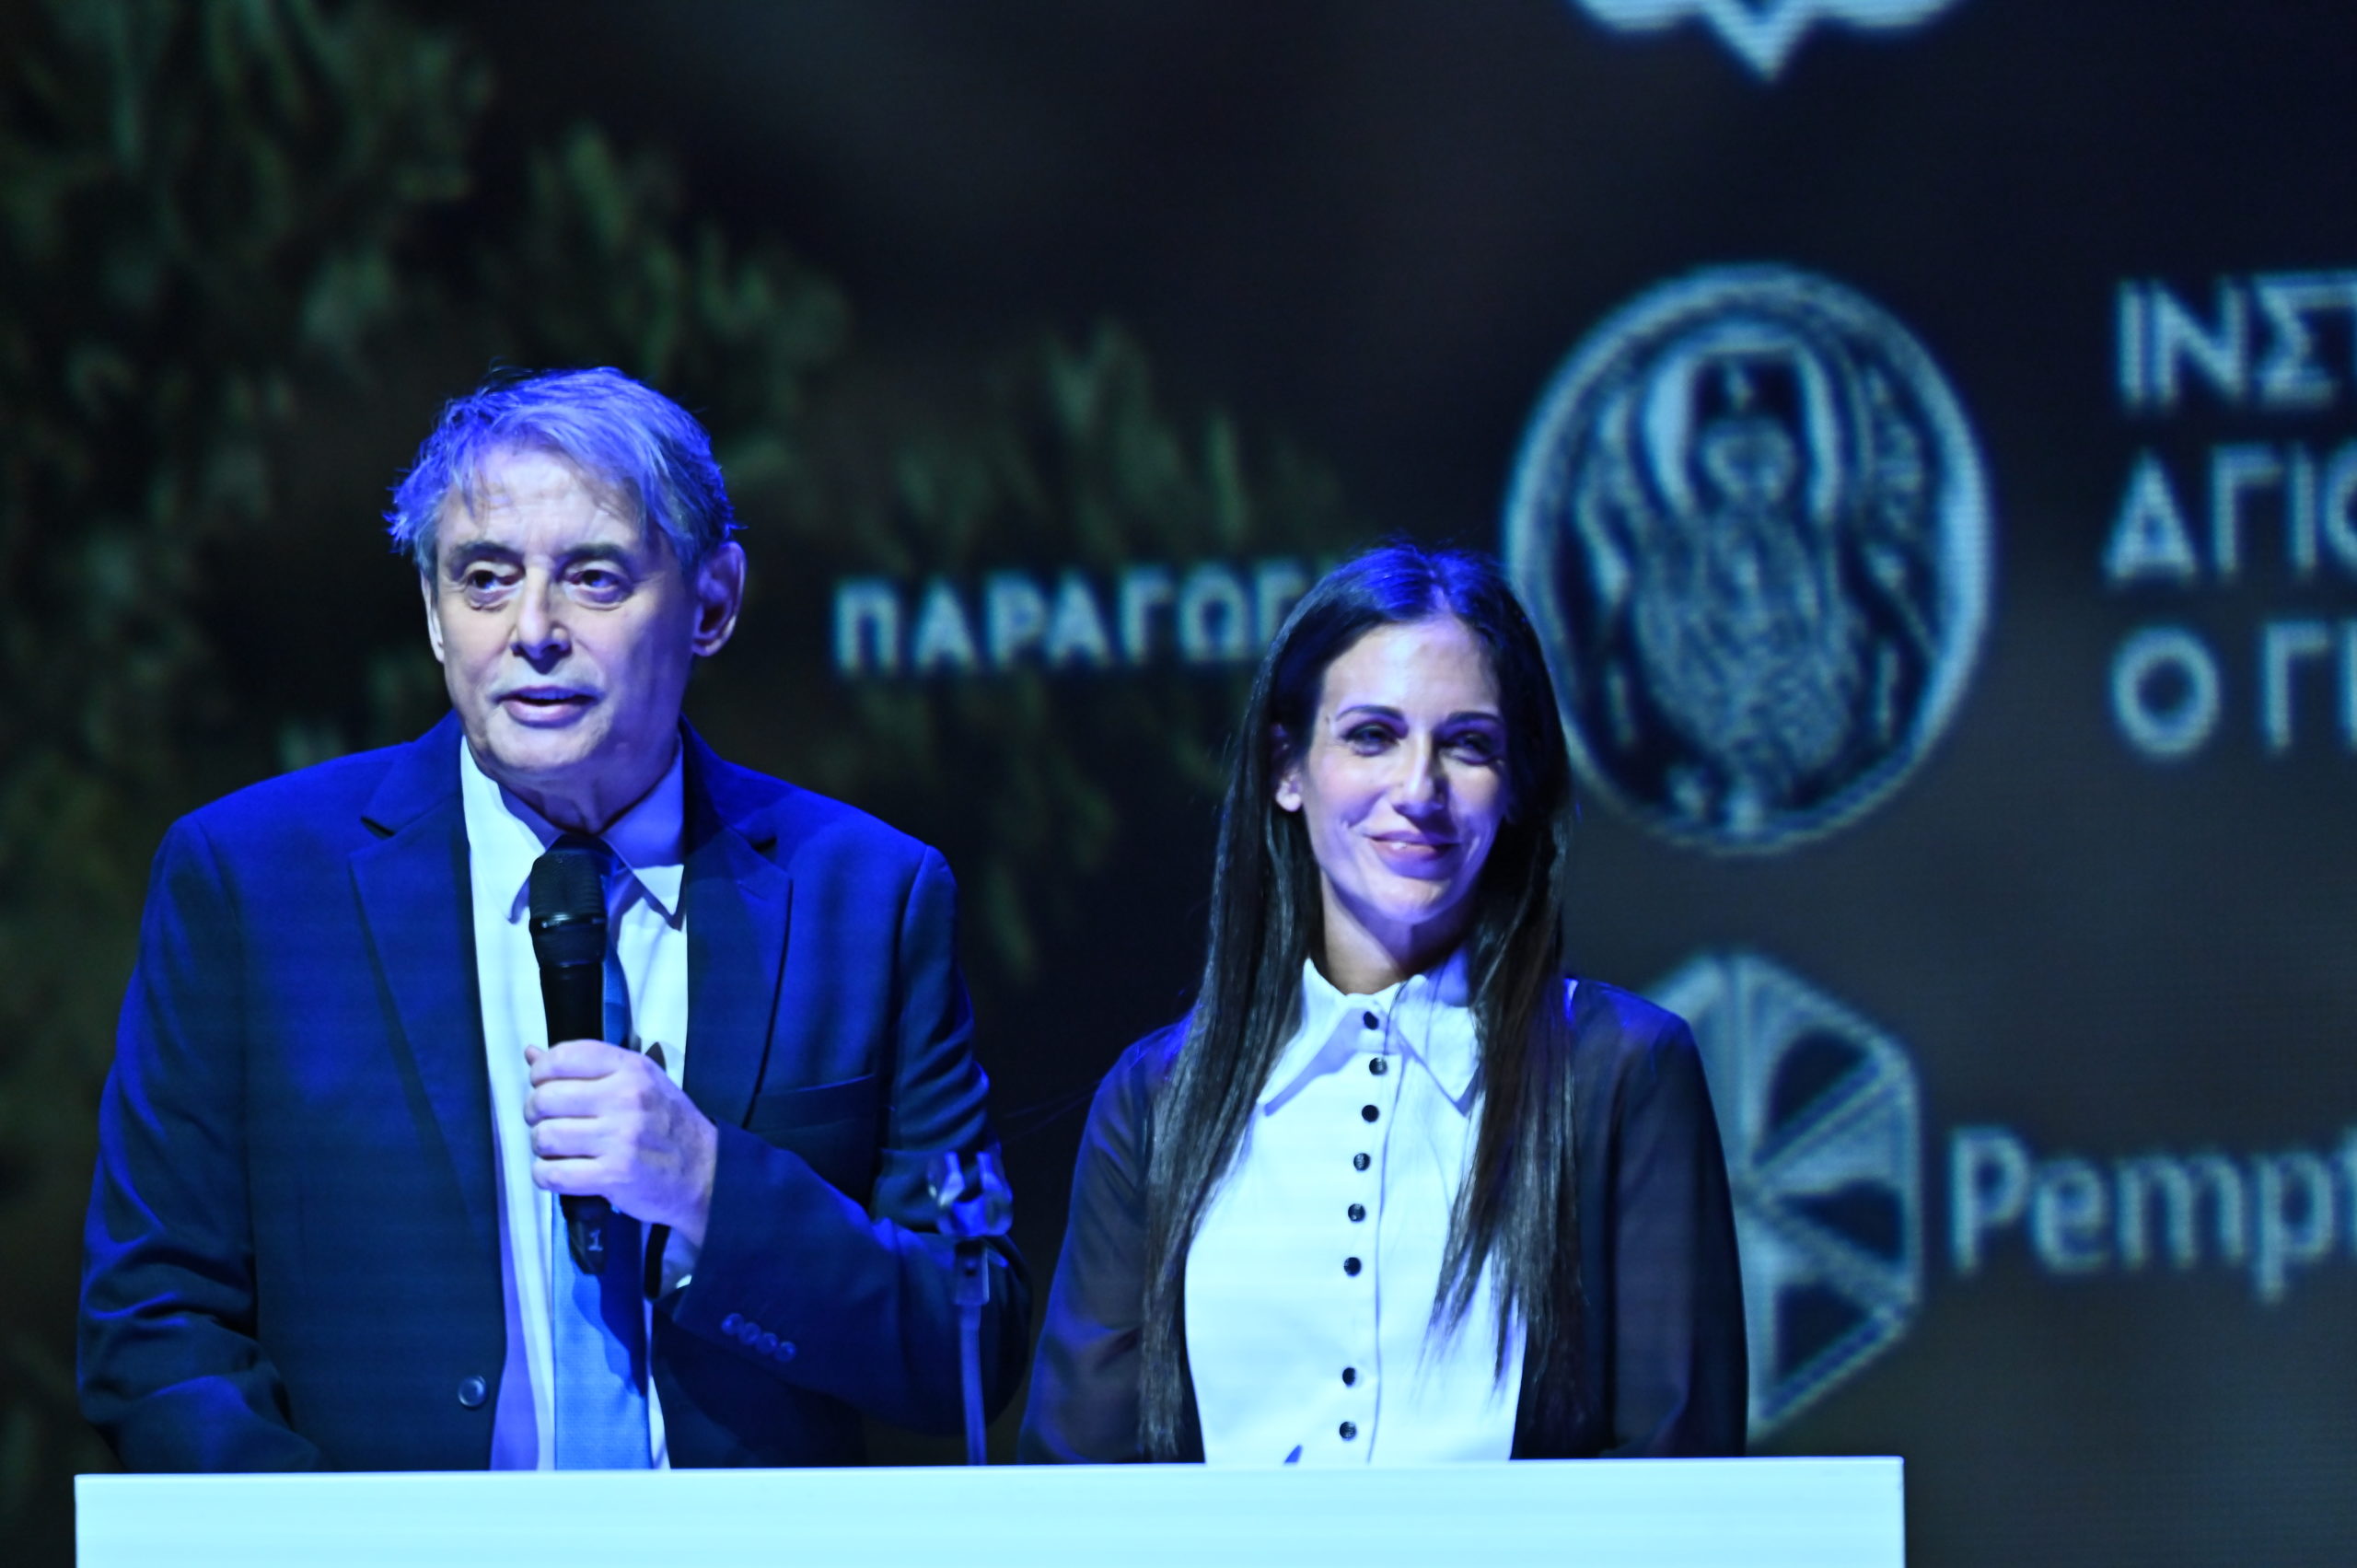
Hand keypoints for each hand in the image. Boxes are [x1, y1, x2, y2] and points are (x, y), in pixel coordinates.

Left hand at [525, 1039, 717, 1247]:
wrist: (704, 1173)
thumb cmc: (667, 1124)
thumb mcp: (639, 1082)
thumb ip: (588, 1068)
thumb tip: (531, 1053)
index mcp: (632, 1068)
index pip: (563, 1057)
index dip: (540, 1073)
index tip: (544, 1086)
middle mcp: (626, 1098)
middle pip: (545, 1098)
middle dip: (535, 1113)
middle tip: (548, 1122)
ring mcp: (620, 1138)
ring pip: (544, 1137)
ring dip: (542, 1147)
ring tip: (558, 1149)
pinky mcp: (613, 1175)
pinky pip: (552, 1174)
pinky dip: (546, 1175)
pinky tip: (560, 1172)